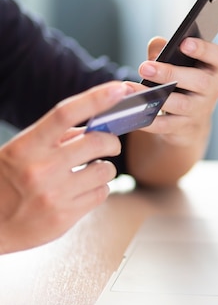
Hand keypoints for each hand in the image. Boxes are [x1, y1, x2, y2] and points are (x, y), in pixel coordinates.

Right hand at [0, 81, 130, 253]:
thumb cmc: (7, 182)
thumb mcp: (20, 151)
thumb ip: (56, 136)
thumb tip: (96, 124)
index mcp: (25, 146)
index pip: (65, 113)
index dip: (96, 98)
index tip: (119, 88)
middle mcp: (40, 169)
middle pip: (97, 142)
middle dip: (111, 141)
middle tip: (110, 144)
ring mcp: (54, 194)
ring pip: (106, 169)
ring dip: (104, 168)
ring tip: (88, 172)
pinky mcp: (65, 216)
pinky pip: (102, 193)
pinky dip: (98, 189)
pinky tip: (81, 190)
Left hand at [131, 37, 217, 147]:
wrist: (189, 120)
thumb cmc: (183, 83)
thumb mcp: (179, 65)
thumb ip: (168, 50)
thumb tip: (156, 45)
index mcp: (212, 69)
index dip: (204, 49)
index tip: (184, 43)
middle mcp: (211, 90)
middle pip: (199, 82)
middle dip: (171, 73)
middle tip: (145, 68)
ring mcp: (200, 111)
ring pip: (181, 104)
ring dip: (155, 96)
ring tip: (130, 89)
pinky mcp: (186, 127)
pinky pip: (167, 124)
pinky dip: (149, 119)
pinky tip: (132, 110)